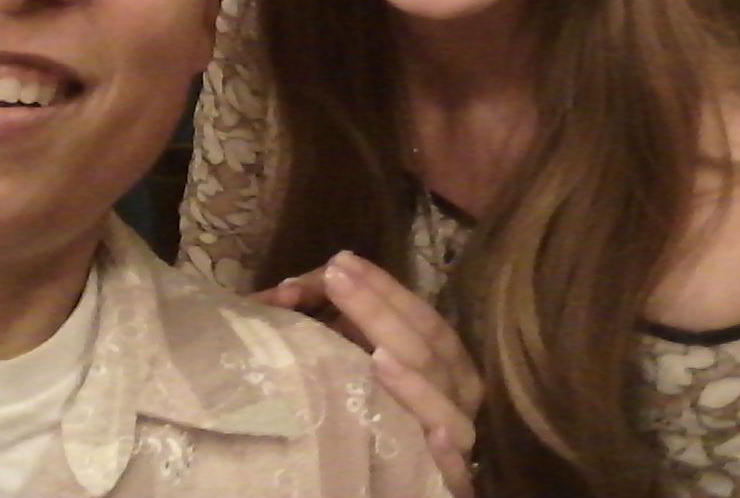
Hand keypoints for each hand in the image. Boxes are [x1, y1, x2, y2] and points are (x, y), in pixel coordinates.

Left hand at [252, 251, 481, 496]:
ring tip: (380, 357)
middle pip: (426, 348)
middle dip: (381, 314)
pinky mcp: (446, 483)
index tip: (337, 264)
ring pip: (445, 405)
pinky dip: (448, 455)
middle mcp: (453, 391)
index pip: (418, 314)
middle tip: (337, 280)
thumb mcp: (343, 352)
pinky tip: (435, 437)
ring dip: (415, 384)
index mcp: (437, 359)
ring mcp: (453, 437)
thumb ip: (320, 316)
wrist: (363, 478)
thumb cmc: (356, 403)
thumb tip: (284, 294)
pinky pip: (455, 473)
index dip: (382, 288)